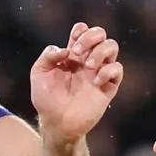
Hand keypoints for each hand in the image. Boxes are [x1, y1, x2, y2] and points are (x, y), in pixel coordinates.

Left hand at [29, 22, 123, 142]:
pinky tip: (95, 82)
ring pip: (112, 46)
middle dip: (91, 37)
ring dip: (100, 51)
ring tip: (88, 66)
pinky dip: (107, 71)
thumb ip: (48, 56)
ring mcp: (99, 73)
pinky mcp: (108, 87)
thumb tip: (66, 51)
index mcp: (72, 55)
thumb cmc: (46, 100)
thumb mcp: (38, 74)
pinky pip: (117, 70)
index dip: (80, 31)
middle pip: (100, 34)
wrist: (57, 124)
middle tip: (77, 52)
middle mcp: (87, 61)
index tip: (72, 45)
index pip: (83, 31)